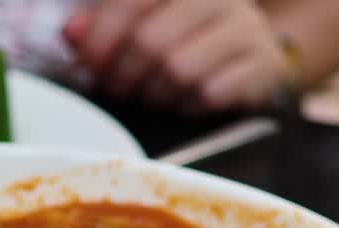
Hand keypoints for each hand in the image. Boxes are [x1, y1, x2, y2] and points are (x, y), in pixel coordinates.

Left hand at [63, 0, 290, 111]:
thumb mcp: (141, 25)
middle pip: (150, 41)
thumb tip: (72, 32)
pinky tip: (186, 100)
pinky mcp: (266, 63)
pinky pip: (212, 93)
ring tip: (153, 94)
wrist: (252, 58)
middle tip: (119, 88)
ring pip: (179, 69)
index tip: (90, 64)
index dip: (101, 37)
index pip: (132, 1)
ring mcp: (247, 27)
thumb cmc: (184, 40)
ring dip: (156, 93)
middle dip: (125, 74)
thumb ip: (102, 26)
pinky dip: (190, 105)